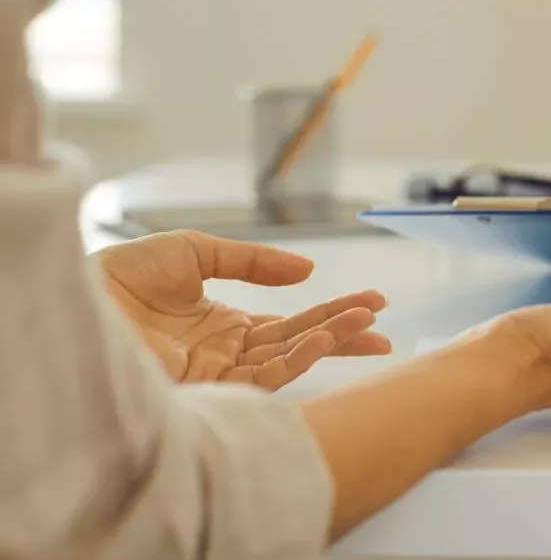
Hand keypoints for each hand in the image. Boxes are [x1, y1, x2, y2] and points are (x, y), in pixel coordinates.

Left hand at [94, 230, 390, 389]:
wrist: (77, 300)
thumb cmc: (119, 277)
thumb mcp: (194, 251)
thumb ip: (252, 261)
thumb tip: (307, 271)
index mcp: (223, 324)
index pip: (290, 323)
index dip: (332, 312)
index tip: (373, 302)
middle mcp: (227, 353)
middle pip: (300, 344)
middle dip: (345, 333)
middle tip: (385, 323)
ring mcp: (219, 373)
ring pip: (290, 361)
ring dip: (331, 342)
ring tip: (368, 326)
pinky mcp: (209, 388)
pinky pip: (265, 376)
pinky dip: (299, 358)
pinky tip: (325, 339)